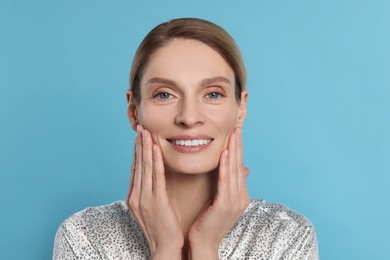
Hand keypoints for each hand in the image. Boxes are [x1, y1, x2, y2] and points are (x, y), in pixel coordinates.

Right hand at [126, 125, 183, 259]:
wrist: (165, 248)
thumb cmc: (163, 228)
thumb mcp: (153, 208)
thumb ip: (151, 192)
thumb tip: (154, 178)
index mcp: (134, 197)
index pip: (135, 169)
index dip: (137, 151)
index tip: (139, 137)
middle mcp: (136, 196)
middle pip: (137, 165)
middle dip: (138, 145)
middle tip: (140, 127)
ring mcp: (143, 199)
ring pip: (144, 168)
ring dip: (144, 148)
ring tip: (145, 132)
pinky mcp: (155, 202)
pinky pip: (155, 177)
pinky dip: (154, 161)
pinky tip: (155, 149)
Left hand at [187, 127, 249, 258]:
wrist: (203, 244)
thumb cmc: (206, 223)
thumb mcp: (218, 201)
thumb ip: (224, 186)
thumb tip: (231, 173)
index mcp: (239, 195)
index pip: (238, 167)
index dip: (238, 150)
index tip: (235, 134)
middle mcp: (241, 196)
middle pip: (239, 165)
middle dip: (238, 145)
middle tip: (237, 127)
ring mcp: (235, 201)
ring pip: (235, 170)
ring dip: (234, 150)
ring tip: (233, 134)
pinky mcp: (226, 204)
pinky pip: (226, 181)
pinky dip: (226, 166)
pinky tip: (226, 152)